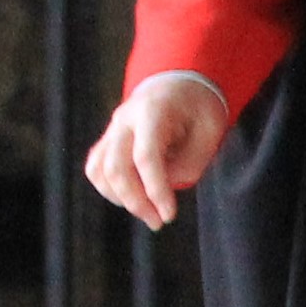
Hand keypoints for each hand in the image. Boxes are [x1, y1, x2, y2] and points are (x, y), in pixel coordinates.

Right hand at [86, 73, 228, 229]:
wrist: (178, 84)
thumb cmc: (198, 109)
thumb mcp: (209, 131)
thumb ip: (189, 162)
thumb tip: (164, 188)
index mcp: (153, 111)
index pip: (145, 156)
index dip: (155, 189)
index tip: (169, 215)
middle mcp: (125, 119)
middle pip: (117, 167)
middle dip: (136, 202)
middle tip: (158, 222)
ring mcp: (112, 128)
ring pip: (100, 171)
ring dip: (121, 199)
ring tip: (147, 212)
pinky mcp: (107, 140)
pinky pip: (96, 169)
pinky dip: (110, 189)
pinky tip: (132, 199)